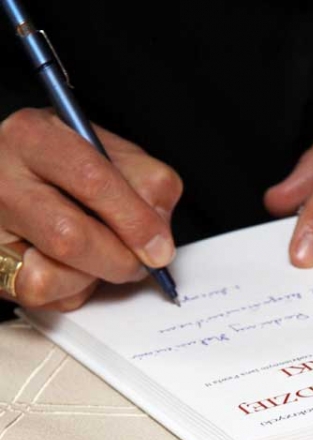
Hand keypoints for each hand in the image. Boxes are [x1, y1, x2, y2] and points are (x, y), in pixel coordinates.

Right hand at [0, 108, 181, 309]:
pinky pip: (41, 294)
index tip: (161, 248)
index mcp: (33, 136)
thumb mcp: (104, 152)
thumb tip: (159, 237)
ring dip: (92, 277)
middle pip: (69, 236)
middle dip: (119, 260)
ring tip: (98, 258)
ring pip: (52, 274)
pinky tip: (70, 268)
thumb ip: (143, 181)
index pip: (92, 179)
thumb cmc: (61, 167)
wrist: (8, 180)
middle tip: (140, 263)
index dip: (135, 221)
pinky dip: (70, 289)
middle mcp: (2, 180)